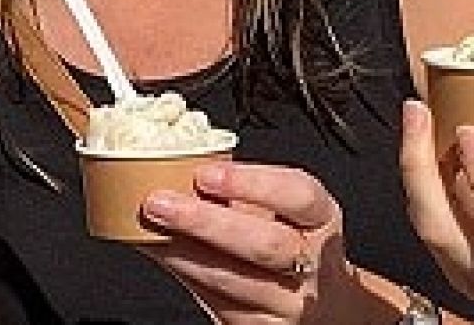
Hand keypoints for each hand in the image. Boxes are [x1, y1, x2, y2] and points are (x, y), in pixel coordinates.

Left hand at [140, 160, 369, 323]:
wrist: (324, 310)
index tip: (206, 173)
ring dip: (181, 251)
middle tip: (160, 202)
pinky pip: (215, 302)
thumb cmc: (295, 247)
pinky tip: (159, 252)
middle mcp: (312, 268)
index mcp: (321, 222)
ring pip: (231, 280)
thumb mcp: (287, 214)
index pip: (299, 196)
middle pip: (264, 245)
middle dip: (205, 222)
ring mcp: (288, 307)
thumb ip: (248, 193)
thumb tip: (184, 163)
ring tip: (148, 226)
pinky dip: (181, 272)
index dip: (252, 183)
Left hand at [398, 82, 473, 310]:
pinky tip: (424, 142)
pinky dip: (423, 183)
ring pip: (429, 228)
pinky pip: (432, 225)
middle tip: (418, 111)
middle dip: (421, 169)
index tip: (469, 130)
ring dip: (416, 171)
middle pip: (445, 230)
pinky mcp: (462, 271)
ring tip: (418, 117)